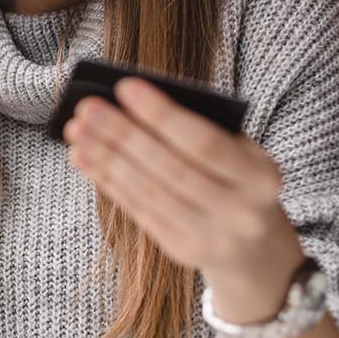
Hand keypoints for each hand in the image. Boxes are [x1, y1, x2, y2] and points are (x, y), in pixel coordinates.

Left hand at [63, 77, 304, 315]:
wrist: (257, 247)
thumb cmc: (236, 178)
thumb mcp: (237, 151)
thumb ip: (198, 127)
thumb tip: (130, 101)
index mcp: (261, 176)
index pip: (204, 142)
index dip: (162, 115)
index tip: (124, 86)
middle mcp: (240, 212)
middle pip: (169, 169)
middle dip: (122, 135)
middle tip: (87, 108)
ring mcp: (211, 237)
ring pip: (148, 191)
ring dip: (106, 158)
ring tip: (77, 131)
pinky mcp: (183, 251)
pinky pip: (138, 210)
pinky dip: (107, 180)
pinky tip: (83, 157)